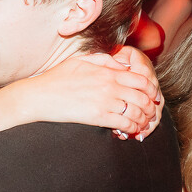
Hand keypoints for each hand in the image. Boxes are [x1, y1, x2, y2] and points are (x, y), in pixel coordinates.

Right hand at [0, 51, 159, 139]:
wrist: (39, 96)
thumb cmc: (57, 78)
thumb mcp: (80, 60)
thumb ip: (104, 59)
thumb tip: (122, 64)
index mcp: (107, 71)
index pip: (141, 79)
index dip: (152, 89)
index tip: (152, 97)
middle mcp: (110, 85)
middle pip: (143, 97)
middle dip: (150, 107)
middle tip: (150, 113)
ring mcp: (105, 101)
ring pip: (136, 111)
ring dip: (143, 120)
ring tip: (142, 125)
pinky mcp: (98, 116)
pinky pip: (124, 123)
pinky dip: (132, 129)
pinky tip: (130, 131)